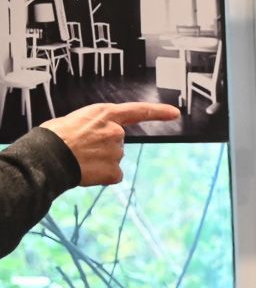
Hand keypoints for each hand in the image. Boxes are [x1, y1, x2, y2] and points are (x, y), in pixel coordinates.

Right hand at [42, 103, 180, 185]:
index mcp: (104, 114)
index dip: (158, 112)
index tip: (175, 113)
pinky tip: (86, 171)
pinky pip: (112, 175)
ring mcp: (117, 152)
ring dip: (99, 160)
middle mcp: (115, 132)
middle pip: (117, 141)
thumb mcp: (74, 120)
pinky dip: (101, 176)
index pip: (137, 111)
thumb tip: (95, 139)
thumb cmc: (53, 137)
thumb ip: (94, 126)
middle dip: (102, 146)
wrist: (47, 156)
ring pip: (113, 159)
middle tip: (80, 148)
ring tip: (78, 158)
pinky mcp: (115, 171)